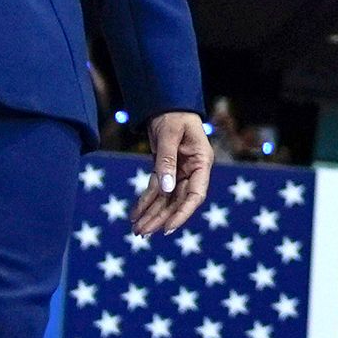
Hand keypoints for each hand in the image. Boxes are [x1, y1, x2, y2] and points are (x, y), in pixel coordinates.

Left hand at [129, 111, 212, 234]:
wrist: (166, 103)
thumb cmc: (173, 115)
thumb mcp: (169, 136)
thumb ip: (167, 161)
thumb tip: (166, 189)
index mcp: (201, 163)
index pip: (195, 195)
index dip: (182, 214)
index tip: (168, 229)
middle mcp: (192, 171)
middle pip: (177, 201)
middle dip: (160, 218)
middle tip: (143, 233)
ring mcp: (179, 172)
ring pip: (165, 199)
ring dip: (151, 214)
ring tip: (137, 230)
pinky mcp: (166, 171)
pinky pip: (155, 190)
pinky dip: (145, 201)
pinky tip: (135, 214)